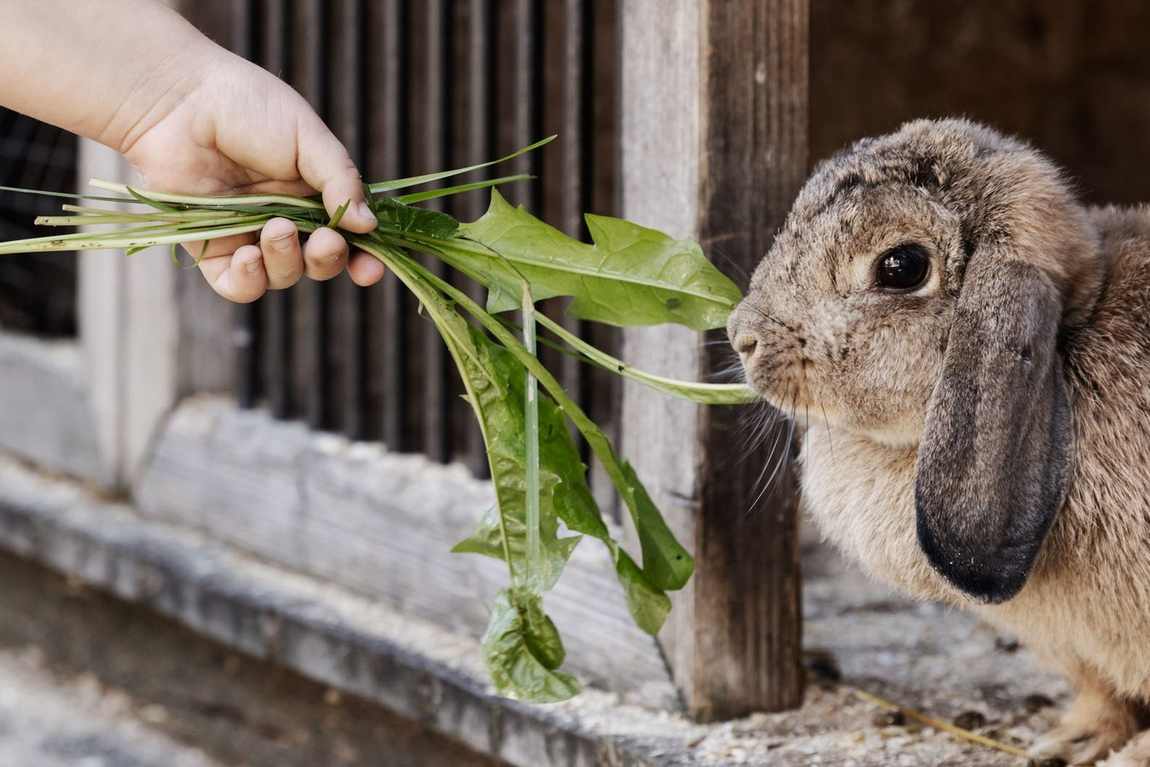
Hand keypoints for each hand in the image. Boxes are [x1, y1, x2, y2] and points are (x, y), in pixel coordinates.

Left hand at [120, 54, 385, 301]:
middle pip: (318, 263)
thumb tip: (368, 226)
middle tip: (325, 240)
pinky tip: (248, 255)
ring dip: (287, 261)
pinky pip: (238, 286)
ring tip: (276, 229)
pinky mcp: (212, 248)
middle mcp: (285, 218)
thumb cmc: (246, 106)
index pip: (347, 237)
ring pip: (282, 276)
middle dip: (328, 259)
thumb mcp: (308, 136)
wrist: (179, 100)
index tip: (370, 268)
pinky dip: (249, 281)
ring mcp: (248, 236)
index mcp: (314, 193)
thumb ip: (341, 181)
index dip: (362, 258)